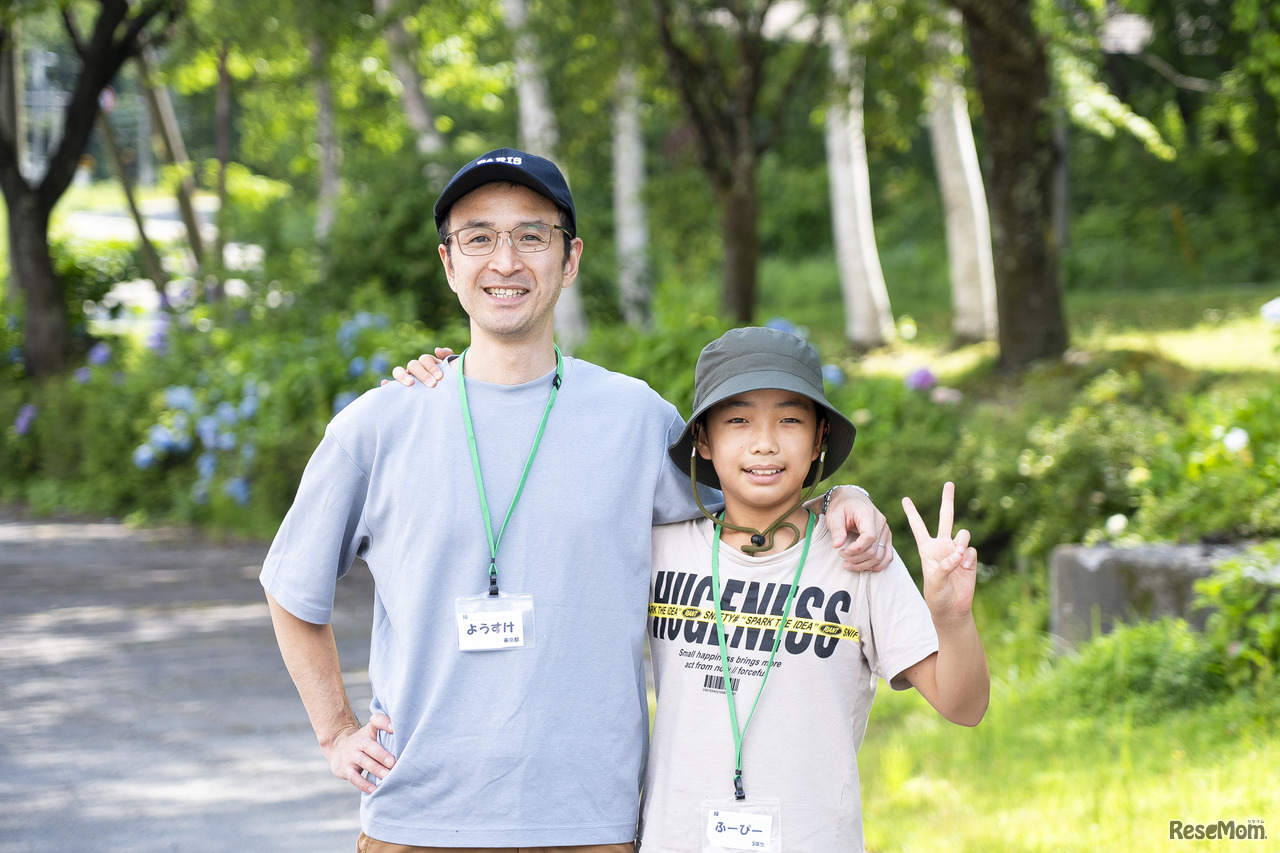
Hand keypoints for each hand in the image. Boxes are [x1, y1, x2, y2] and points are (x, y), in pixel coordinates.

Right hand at [322, 713, 395, 793]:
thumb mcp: (372, 734)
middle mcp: (359, 742)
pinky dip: (365, 784)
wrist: (337, 748)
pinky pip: (354, 777)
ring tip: (388, 776)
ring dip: (376, 769)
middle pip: (369, 746)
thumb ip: (388, 735)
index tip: (394, 728)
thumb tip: (413, 741)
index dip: (384, 722)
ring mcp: (351, 755)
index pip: (375, 721)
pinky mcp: (346, 769)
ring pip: (363, 761)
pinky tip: (375, 790)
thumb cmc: (365, 743)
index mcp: (369, 731)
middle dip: (382, 754)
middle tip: (393, 762)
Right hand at [379, 347, 452, 386]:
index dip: (431, 366)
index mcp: (426, 364)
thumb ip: (448, 357)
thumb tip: (437, 350)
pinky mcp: (399, 390)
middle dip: (422, 374)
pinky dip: (387, 384)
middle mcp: (414, 370)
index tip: (440, 377)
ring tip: (411, 383)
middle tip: (432, 384)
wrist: (447, 399)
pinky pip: (390, 385)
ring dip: (403, 376)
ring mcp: (405, 378)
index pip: (425, 359)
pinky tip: (385, 384)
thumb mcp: (452, 370)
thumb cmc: (448, 383)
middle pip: (413, 365)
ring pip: (398, 371)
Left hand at [825, 486, 892, 572]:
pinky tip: (863, 566)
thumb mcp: (834, 515)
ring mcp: (886, 531)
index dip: (857, 549)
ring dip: (864, 565)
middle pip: (874, 550)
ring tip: (848, 563)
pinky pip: (887, 556)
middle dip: (856, 558)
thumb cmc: (842, 507)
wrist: (851, 499)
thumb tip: (837, 545)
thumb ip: (836, 530)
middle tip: (841, 555)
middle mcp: (881, 523)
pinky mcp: (886, 538)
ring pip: (880, 556)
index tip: (843, 551)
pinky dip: (876, 565)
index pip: (870, 536)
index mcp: (868, 514)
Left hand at [902, 481, 977, 619]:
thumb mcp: (934, 582)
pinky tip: (964, 568)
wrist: (952, 608)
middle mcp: (942, 545)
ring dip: (961, 543)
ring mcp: (956, 551)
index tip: (904, 498)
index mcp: (927, 548)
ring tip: (958, 558)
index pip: (918, 527)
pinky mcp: (969, 559)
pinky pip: (971, 550)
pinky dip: (967, 557)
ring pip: (963, 534)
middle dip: (947, 500)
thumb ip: (944, 566)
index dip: (912, 513)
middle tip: (949, 483)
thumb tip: (958, 553)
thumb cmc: (936, 596)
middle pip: (946, 517)